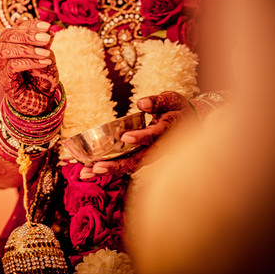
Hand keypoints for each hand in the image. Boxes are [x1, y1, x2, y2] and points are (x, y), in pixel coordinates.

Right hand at [0, 19, 58, 115]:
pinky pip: (12, 65)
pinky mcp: (2, 79)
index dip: (30, 25)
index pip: (15, 27)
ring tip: (46, 53)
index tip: (47, 26)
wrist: (39, 99)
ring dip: (27, 49)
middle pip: (6, 35)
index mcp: (9, 43)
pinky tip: (44, 62)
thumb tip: (49, 31)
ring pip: (5, 49)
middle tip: (46, 38)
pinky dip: (30, 62)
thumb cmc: (41, 76)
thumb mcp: (46, 55)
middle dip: (28, 35)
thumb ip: (45, 43)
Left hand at [79, 91, 193, 178]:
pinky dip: (108, 168)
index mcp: (167, 130)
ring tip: (85, 173)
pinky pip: (125, 165)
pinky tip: (88, 171)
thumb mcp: (170, 100)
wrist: (189, 124)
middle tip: (96, 168)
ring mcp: (150, 155)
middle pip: (137, 160)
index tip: (125, 137)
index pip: (154, 136)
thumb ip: (156, 102)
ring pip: (129, 166)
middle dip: (116, 165)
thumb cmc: (177, 109)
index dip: (141, 137)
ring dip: (107, 171)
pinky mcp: (142, 157)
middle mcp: (158, 148)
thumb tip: (141, 103)